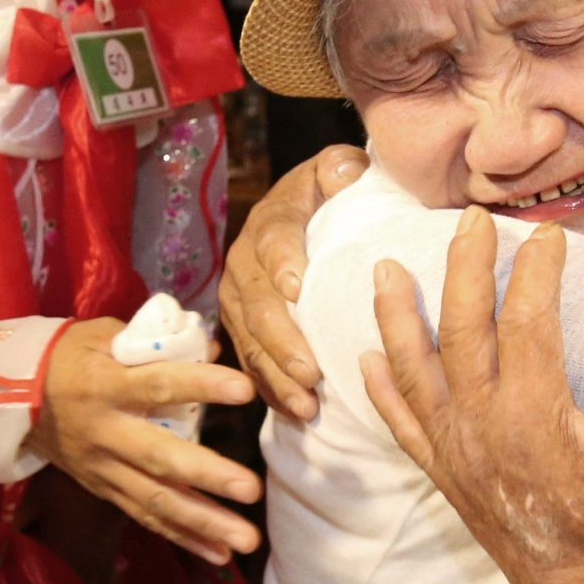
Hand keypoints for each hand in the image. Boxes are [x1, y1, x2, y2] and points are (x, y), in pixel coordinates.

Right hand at [27, 318, 261, 564]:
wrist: (6, 399)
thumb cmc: (67, 358)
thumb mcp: (103, 336)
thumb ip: (159, 343)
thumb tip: (215, 349)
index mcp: (106, 385)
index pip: (159, 385)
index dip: (201, 386)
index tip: (245, 391)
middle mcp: (105, 432)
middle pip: (159, 458)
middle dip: (207, 475)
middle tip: (252, 489)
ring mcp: (102, 468)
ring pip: (155, 500)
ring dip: (204, 523)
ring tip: (246, 541)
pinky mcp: (103, 490)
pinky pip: (145, 518)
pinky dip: (183, 538)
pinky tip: (220, 555)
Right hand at [218, 144, 368, 419]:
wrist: (309, 213)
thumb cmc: (334, 195)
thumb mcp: (339, 171)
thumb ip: (340, 170)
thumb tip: (342, 174)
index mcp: (272, 220)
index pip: (274, 240)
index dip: (283, 262)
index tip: (299, 288)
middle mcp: (245, 262)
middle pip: (257, 304)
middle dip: (282, 340)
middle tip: (311, 371)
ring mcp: (240, 300)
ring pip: (251, 341)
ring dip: (277, 375)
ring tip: (307, 403)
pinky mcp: (245, 330)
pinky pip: (253, 362)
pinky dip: (273, 389)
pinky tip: (296, 413)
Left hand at [361, 210, 583, 583]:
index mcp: (534, 418)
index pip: (526, 323)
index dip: (535, 272)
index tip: (550, 236)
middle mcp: (483, 427)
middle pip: (461, 329)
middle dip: (463, 268)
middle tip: (470, 220)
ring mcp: (456, 451)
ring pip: (414, 369)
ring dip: (397, 315)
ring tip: (384, 268)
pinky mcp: (446, 474)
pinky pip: (401, 423)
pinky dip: (380, 387)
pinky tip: (365, 357)